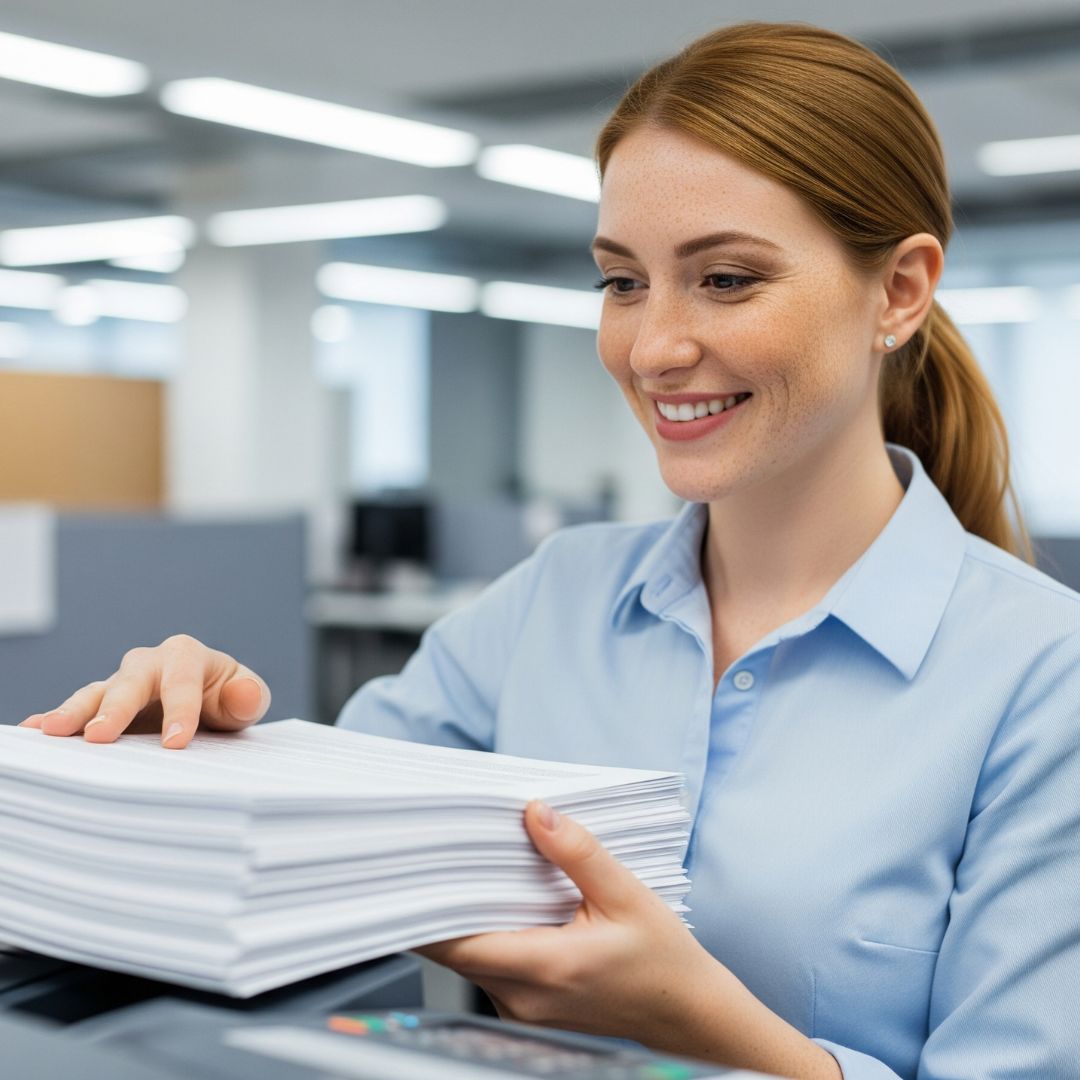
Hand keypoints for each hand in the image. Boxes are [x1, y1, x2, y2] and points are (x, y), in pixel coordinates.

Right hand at [18, 634, 269, 749]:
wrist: (208, 704)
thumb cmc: (227, 699)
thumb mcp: (245, 698)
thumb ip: (248, 696)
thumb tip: (245, 693)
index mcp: (185, 655)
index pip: (181, 683)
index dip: (180, 712)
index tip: (176, 743)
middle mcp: (148, 664)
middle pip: (130, 682)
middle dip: (115, 708)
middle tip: (98, 735)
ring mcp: (121, 684)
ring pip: (95, 694)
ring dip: (73, 712)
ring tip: (50, 730)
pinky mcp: (103, 706)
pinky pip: (79, 710)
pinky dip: (56, 719)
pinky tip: (33, 730)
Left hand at [420, 800, 715, 1041]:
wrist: (685, 1012)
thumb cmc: (661, 958)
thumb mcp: (626, 893)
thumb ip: (577, 852)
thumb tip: (536, 813)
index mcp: (545, 966)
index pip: (456, 945)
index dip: (426, 910)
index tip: (411, 872)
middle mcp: (523, 996)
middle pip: (455, 949)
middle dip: (444, 903)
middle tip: (438, 854)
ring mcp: (521, 1008)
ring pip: (470, 958)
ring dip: (467, 917)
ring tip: (473, 870)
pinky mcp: (526, 1008)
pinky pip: (489, 967)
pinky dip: (488, 934)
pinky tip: (505, 902)